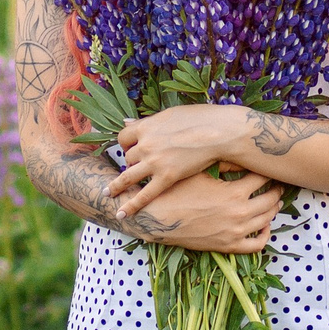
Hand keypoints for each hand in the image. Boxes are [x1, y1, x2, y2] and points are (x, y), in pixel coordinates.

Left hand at [105, 105, 248, 218]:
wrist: (221, 131)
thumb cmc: (200, 119)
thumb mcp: (169, 114)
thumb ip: (147, 121)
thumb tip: (125, 121)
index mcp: (145, 127)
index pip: (123, 137)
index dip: (126, 144)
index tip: (130, 149)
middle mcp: (145, 144)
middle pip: (127, 157)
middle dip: (131, 163)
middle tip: (136, 168)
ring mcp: (155, 162)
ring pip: (128, 176)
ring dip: (117, 185)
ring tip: (107, 194)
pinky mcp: (167, 177)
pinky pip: (144, 194)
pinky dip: (131, 205)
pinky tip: (121, 214)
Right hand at [126, 166, 280, 253]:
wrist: (156, 218)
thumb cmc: (175, 192)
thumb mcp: (199, 173)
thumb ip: (224, 165)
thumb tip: (241, 157)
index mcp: (234, 192)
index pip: (262, 178)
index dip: (267, 171)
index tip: (268, 167)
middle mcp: (240, 213)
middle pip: (271, 199)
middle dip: (276, 189)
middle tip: (276, 183)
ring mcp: (235, 231)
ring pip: (267, 219)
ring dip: (273, 208)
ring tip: (273, 200)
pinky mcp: (229, 245)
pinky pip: (257, 244)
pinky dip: (265, 234)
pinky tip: (264, 225)